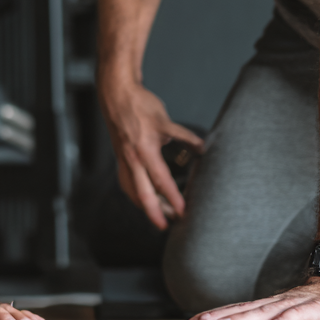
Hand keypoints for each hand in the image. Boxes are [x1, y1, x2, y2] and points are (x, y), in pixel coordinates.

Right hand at [100, 82, 203, 229]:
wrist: (116, 94)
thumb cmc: (139, 104)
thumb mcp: (166, 120)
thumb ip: (184, 137)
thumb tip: (203, 148)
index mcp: (144, 149)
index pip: (161, 179)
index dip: (173, 197)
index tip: (182, 211)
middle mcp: (132, 157)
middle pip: (142, 193)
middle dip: (155, 212)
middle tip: (167, 225)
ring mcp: (123, 158)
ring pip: (132, 190)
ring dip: (144, 205)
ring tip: (158, 215)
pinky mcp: (120, 156)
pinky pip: (125, 181)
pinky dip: (133, 193)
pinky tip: (141, 197)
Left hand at [181, 276, 319, 319]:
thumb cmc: (317, 305)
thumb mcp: (287, 316)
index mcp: (267, 306)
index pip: (234, 311)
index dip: (211, 317)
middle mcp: (276, 303)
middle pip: (242, 310)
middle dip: (217, 318)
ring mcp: (295, 304)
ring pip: (265, 312)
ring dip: (242, 319)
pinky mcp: (318, 309)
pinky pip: (300, 315)